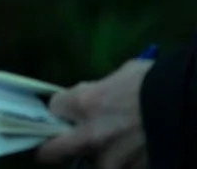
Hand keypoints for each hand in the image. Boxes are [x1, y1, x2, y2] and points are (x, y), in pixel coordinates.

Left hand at [35, 58, 152, 168]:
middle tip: (52, 149)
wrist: (186, 103)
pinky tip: (133, 154)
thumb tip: (90, 97)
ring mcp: (114, 156)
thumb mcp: (121, 76)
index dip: (60, 109)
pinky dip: (126, 163)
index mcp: (85, 103)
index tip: (65, 111)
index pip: (54, 108)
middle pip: (54, 151)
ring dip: (99, 158)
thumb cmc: (156, 81)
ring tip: (111, 148)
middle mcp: (92, 133)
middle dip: (51, 149)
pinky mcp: (136, 168)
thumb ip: (98, 90)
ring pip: (94, 165)